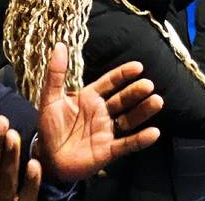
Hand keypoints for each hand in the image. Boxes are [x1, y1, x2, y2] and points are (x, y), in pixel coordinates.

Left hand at [34, 43, 161, 183]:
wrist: (47, 158)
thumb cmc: (49, 127)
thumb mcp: (50, 98)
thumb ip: (56, 73)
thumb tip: (59, 45)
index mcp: (90, 98)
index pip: (110, 82)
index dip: (123, 74)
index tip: (138, 66)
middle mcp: (102, 113)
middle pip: (123, 99)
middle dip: (135, 92)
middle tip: (148, 85)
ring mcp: (107, 131)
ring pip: (129, 119)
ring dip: (143, 111)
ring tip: (156, 101)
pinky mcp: (109, 150)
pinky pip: (127, 144)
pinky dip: (140, 139)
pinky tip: (153, 132)